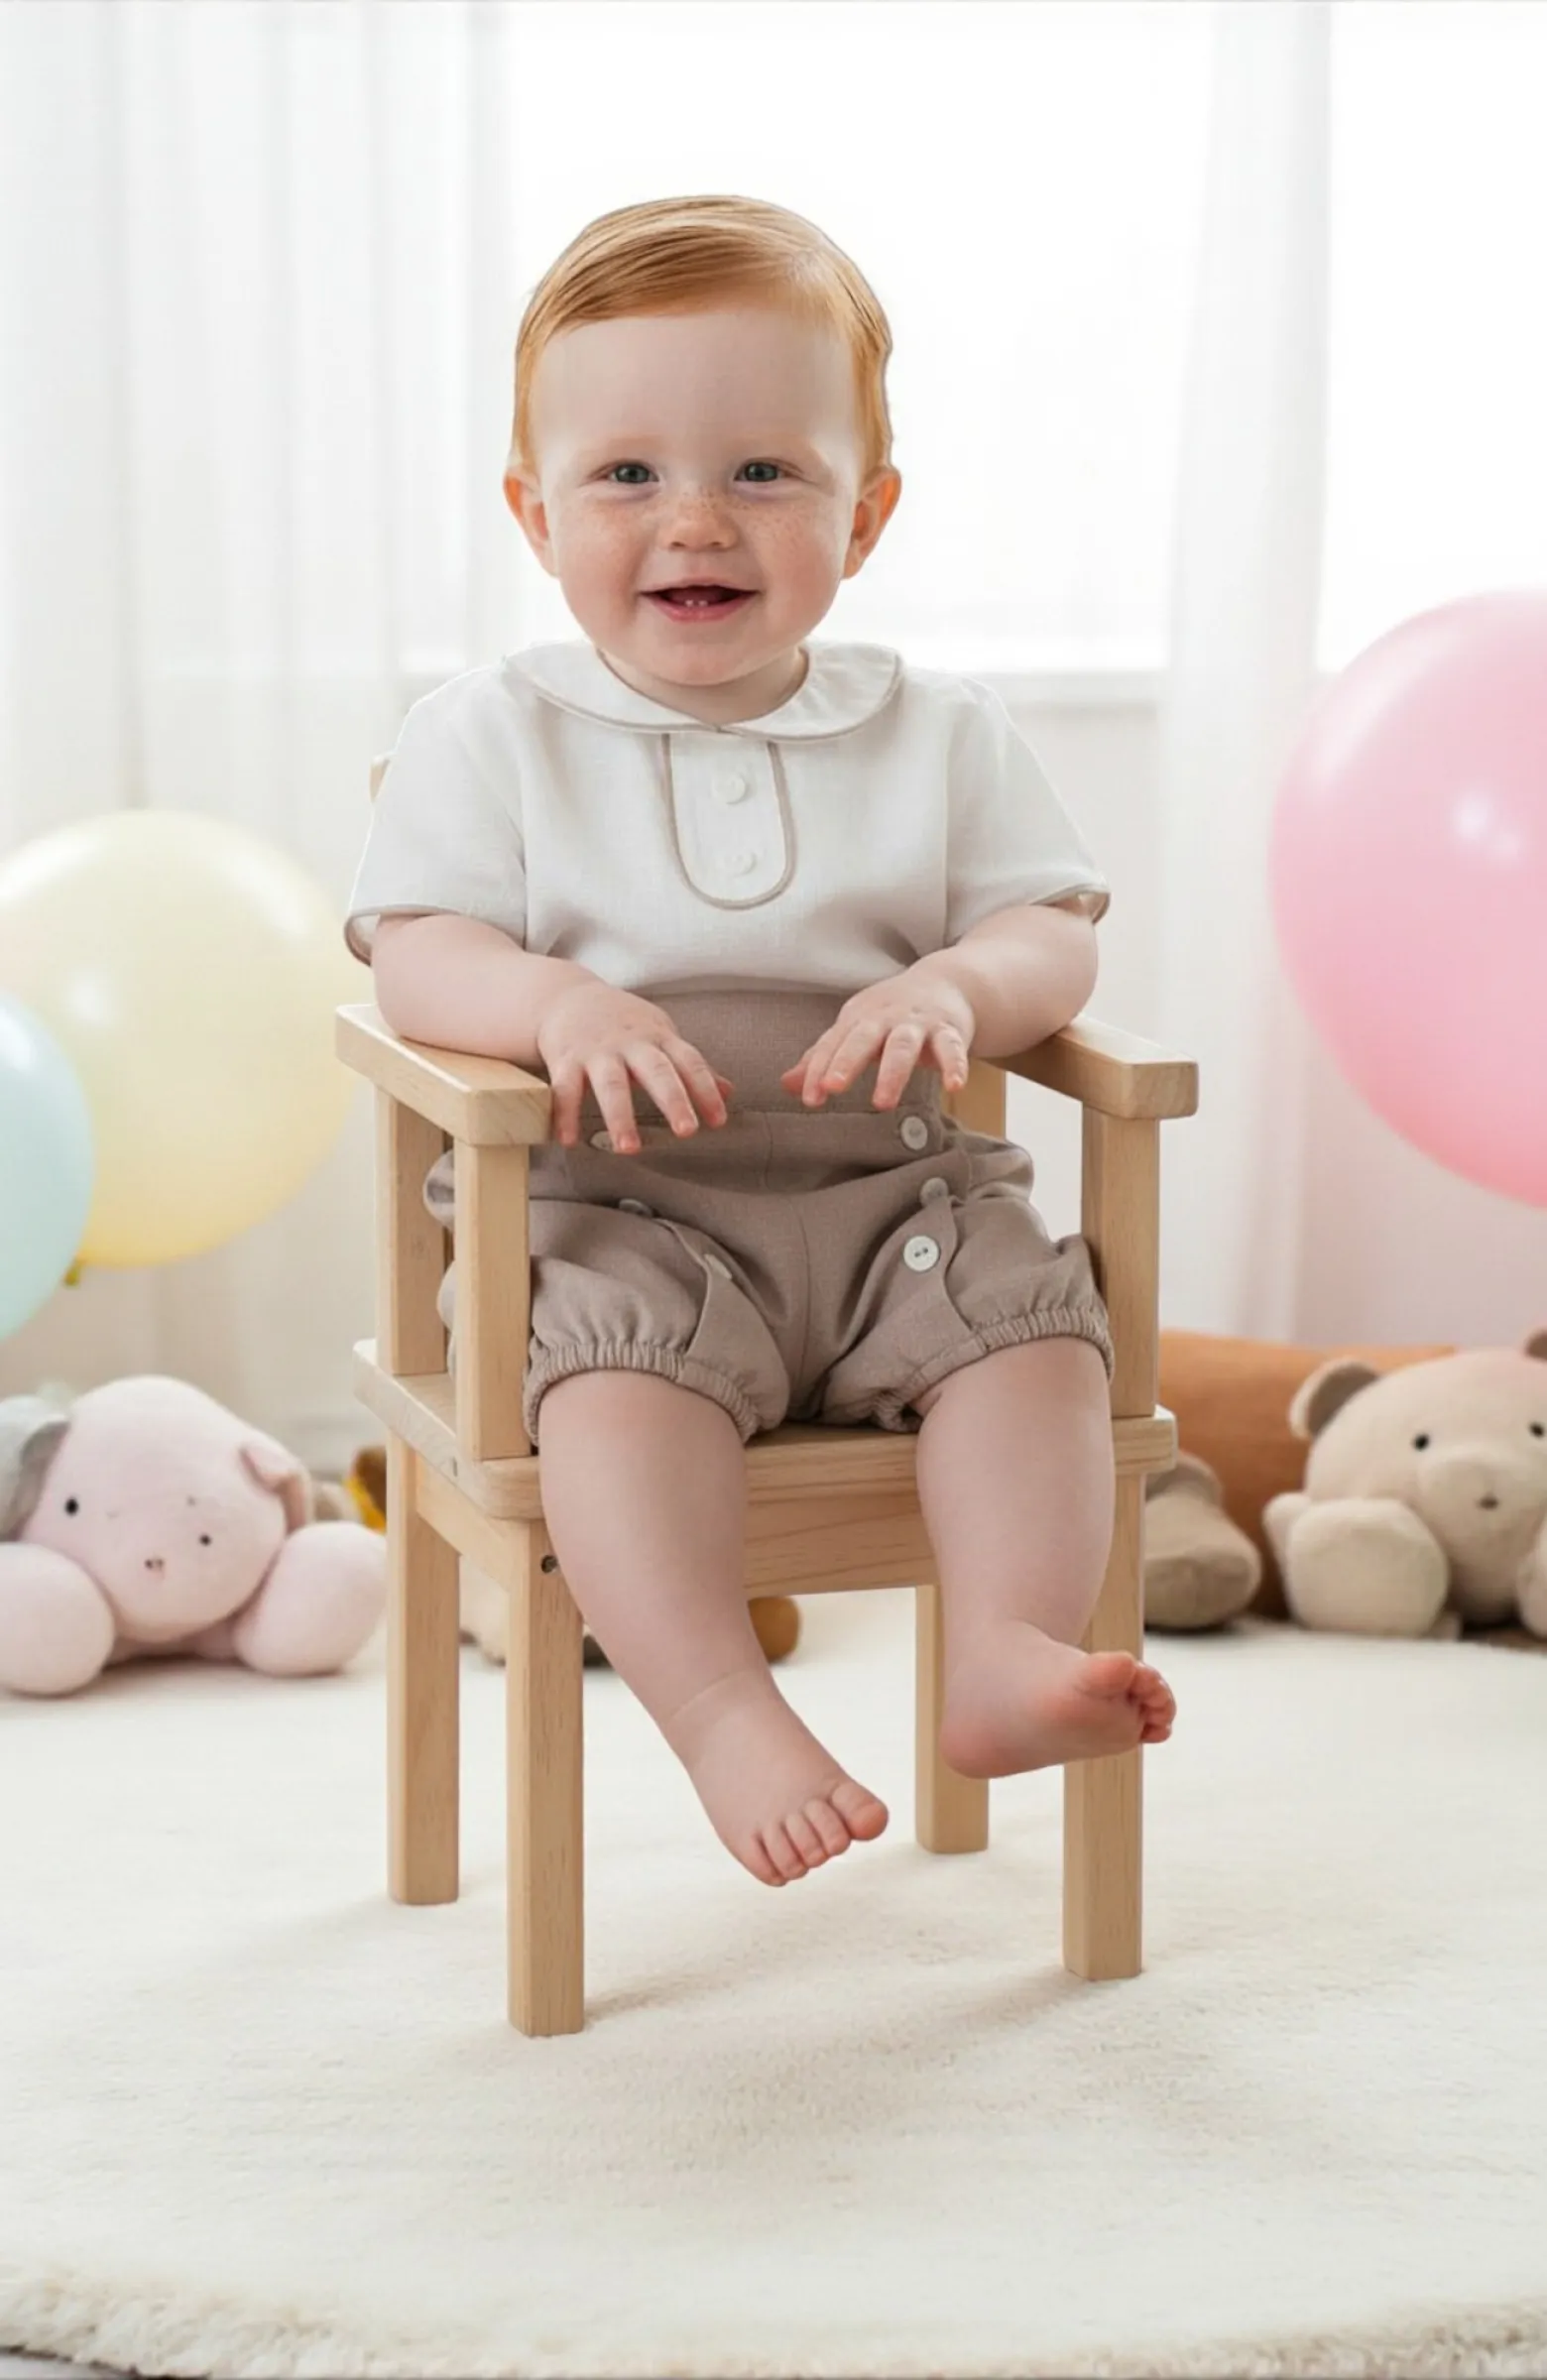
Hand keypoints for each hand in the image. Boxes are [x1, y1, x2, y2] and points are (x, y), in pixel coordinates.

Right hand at [536, 981, 732, 1153]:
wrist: (567, 996)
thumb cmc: (622, 1022)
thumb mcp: (660, 1034)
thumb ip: (689, 1066)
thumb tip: (728, 1092)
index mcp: (658, 1038)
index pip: (690, 1062)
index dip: (706, 1090)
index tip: (719, 1121)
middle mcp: (630, 1043)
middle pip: (655, 1070)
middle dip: (673, 1100)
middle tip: (687, 1131)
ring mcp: (597, 1051)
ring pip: (611, 1084)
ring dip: (620, 1117)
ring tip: (629, 1149)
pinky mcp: (566, 1059)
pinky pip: (565, 1089)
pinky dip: (564, 1115)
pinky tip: (568, 1141)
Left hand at [779, 965, 976, 1109]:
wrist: (945, 983)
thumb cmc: (891, 1013)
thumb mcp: (855, 1030)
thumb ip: (823, 1058)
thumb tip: (787, 1085)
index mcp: (858, 1019)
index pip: (833, 1044)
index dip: (819, 1070)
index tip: (810, 1099)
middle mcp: (885, 1018)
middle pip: (863, 1038)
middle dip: (847, 1061)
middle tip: (833, 1087)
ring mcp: (918, 1023)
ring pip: (904, 1046)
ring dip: (892, 1073)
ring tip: (882, 1102)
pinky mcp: (949, 1030)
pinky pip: (952, 1048)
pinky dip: (954, 1066)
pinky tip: (954, 1086)